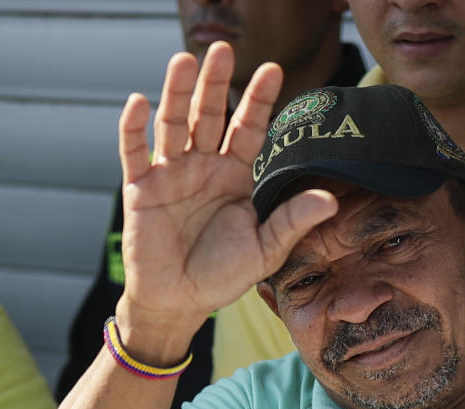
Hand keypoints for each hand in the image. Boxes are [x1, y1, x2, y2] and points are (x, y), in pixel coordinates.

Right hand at [117, 42, 336, 340]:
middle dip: (217, 84)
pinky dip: (134, 127)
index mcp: (236, 175)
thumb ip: (292, 222)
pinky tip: (140, 102)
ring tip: (184, 61)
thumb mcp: (265, 250)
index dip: (259, 101)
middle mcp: (204, 166)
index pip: (249, 129)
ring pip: (173, 124)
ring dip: (177, 93)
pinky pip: (135, 152)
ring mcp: (171, 173)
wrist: (180, 301)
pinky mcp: (141, 188)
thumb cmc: (223, 275)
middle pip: (210, 116)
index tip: (274, 70)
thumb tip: (330, 200)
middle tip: (223, 50)